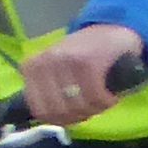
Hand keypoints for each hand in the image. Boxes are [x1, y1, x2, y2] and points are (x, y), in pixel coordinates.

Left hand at [18, 23, 146, 127]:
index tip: (73, 115)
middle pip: (59, 111)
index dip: (59, 119)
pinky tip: (111, 96)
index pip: (40, 110)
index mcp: (33, 67)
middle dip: (78, 117)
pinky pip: (95, 98)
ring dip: (94, 110)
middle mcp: (46, 62)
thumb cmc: (85, 53)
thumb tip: (52, 121)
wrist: (114, 27)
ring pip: (77, 106)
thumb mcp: (57, 70)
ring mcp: (66, 61)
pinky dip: (106, 102)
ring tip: (101, 100)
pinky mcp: (88, 62)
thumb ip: (49, 92)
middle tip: (91, 109)